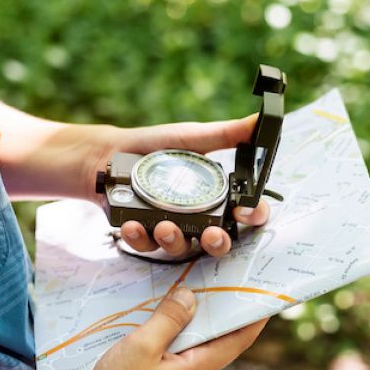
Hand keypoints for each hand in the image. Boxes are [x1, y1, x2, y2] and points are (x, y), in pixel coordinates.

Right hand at [70, 288, 267, 369]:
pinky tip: (166, 309)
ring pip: (196, 340)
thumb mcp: (143, 346)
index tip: (266, 292)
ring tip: (199, 284)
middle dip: (225, 308)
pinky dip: (178, 326)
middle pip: (219, 337)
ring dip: (198, 315)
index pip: (238, 339)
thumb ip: (169, 319)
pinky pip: (177, 346)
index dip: (255, 316)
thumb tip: (191, 296)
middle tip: (228, 276)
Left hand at [90, 114, 269, 257]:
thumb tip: (259, 120)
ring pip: (181, 248)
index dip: (252, 216)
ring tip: (164, 226)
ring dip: (175, 241)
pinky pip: (146, 246)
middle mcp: (196, 216)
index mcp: (214, 194)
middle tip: (212, 235)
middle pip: (217, 241)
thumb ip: (228, 134)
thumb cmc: (156, 146)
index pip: (244, 212)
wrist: (110, 154)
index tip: (244, 212)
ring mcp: (170, 228)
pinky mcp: (143, 235)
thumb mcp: (193, 137)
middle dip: (218, 243)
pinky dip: (140, 237)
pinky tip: (132, 225)